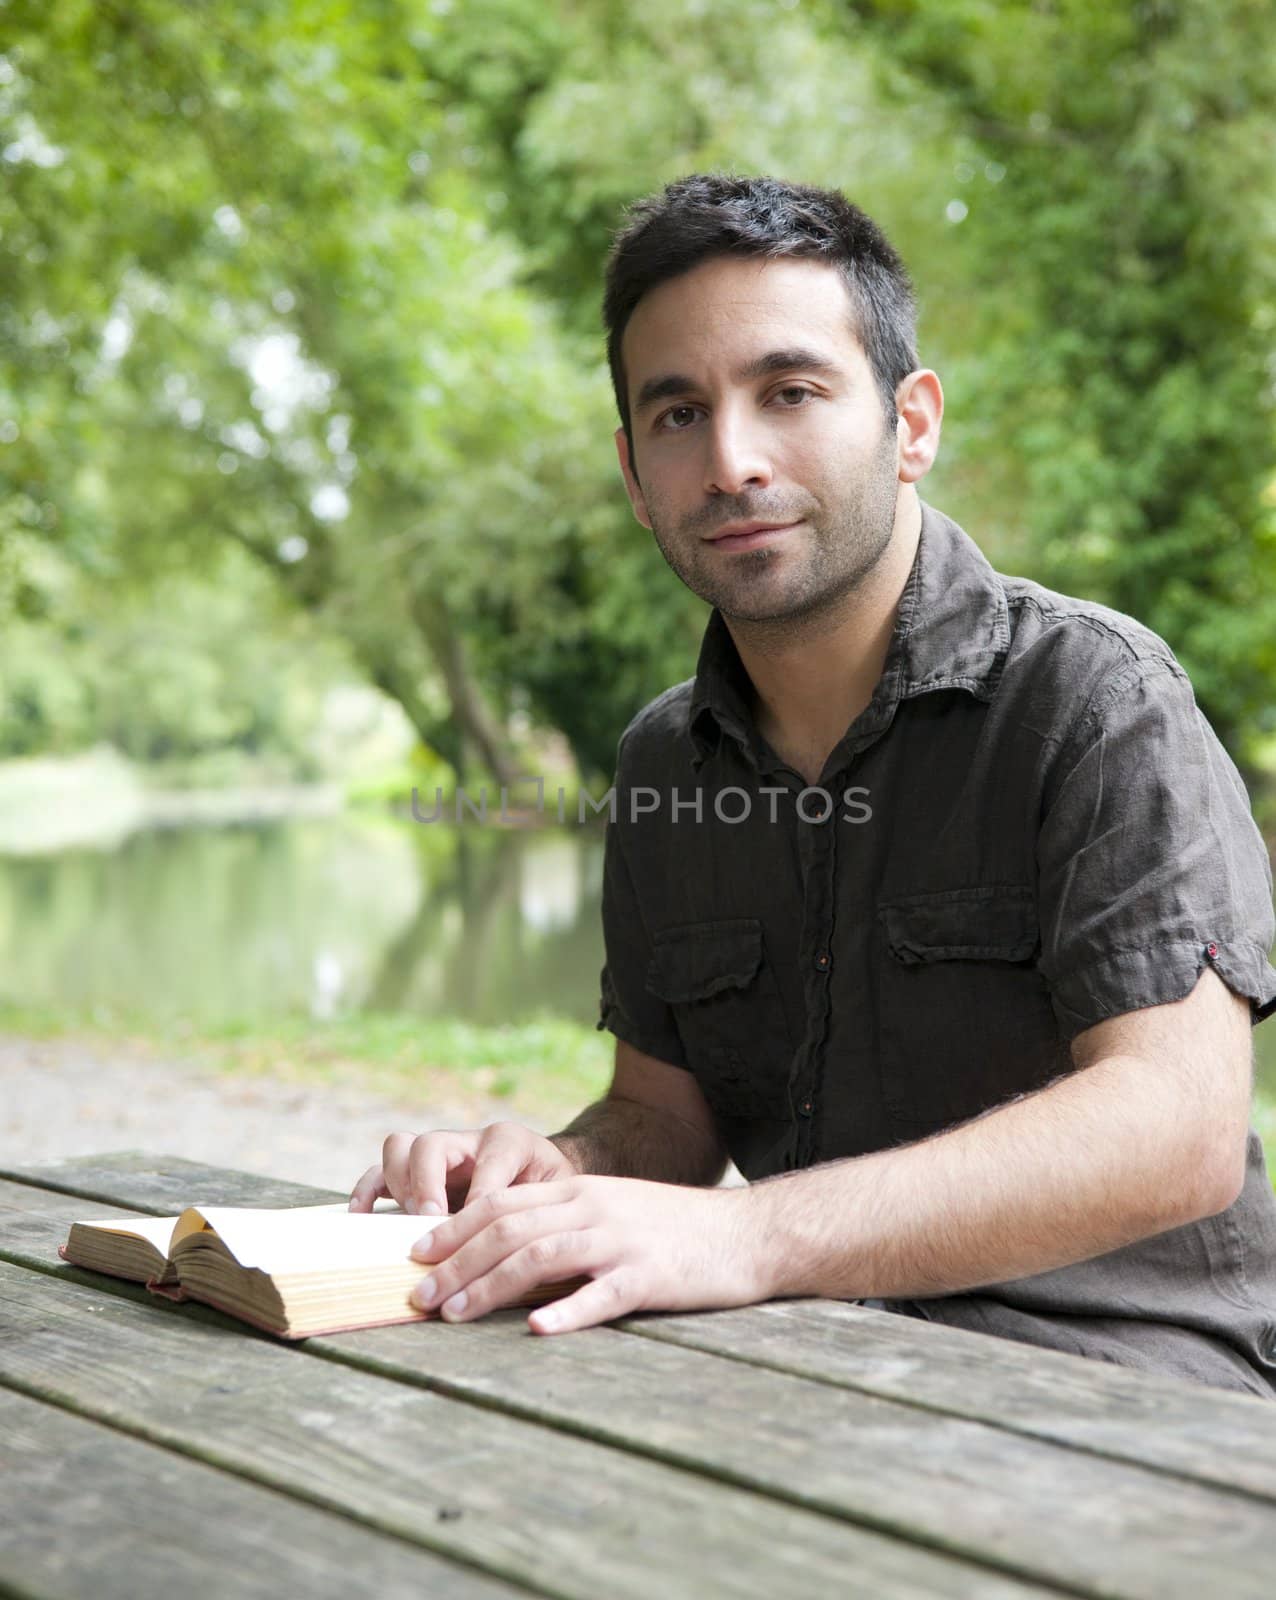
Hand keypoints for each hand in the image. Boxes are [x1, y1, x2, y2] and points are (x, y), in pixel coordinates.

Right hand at [348, 1123, 577, 1215]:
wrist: (548, 1183)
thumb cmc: (554, 1196)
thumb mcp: (559, 1198)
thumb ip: (540, 1210)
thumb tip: (511, 1247)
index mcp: (509, 1140)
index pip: (488, 1159)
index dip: (482, 1196)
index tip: (480, 1232)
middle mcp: (468, 1141)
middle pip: (431, 1144)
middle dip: (427, 1184)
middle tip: (434, 1220)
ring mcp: (438, 1156)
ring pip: (401, 1148)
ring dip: (402, 1186)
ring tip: (414, 1221)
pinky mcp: (416, 1175)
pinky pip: (379, 1172)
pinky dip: (367, 1191)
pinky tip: (363, 1216)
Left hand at [407, 1174, 767, 1333]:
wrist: (748, 1233)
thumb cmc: (674, 1230)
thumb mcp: (612, 1213)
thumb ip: (562, 1227)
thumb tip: (500, 1260)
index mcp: (580, 1191)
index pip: (502, 1203)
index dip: (454, 1227)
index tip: (415, 1254)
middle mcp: (593, 1208)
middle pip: (509, 1228)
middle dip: (456, 1261)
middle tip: (419, 1295)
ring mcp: (621, 1240)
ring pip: (542, 1255)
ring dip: (491, 1284)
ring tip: (454, 1314)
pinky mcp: (650, 1275)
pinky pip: (603, 1292)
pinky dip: (567, 1310)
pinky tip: (538, 1329)